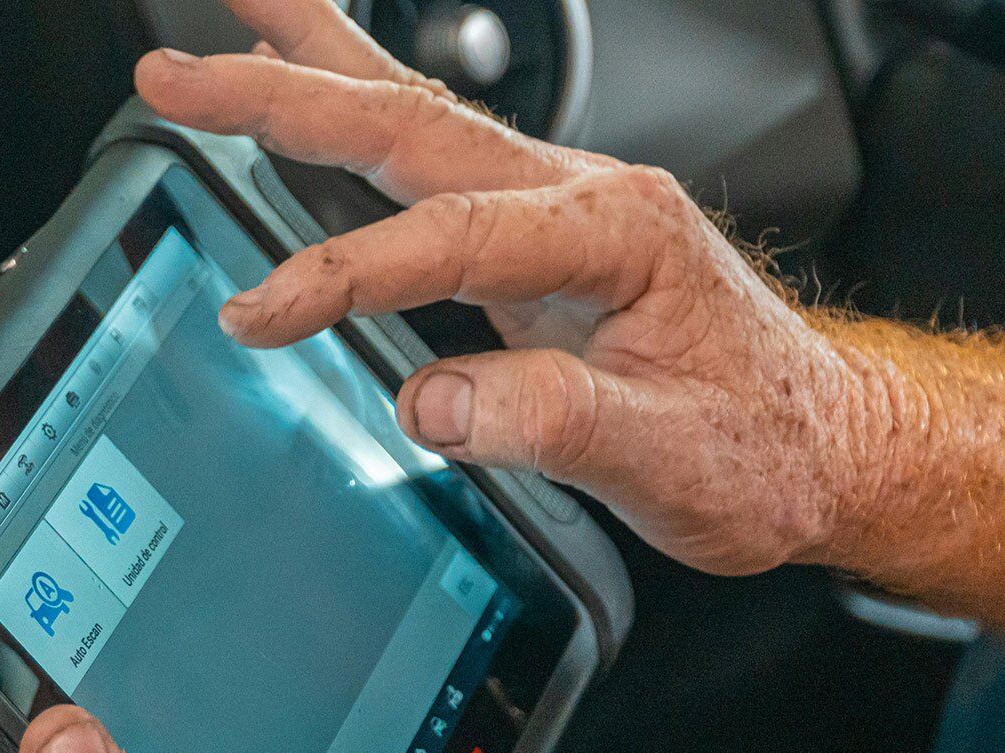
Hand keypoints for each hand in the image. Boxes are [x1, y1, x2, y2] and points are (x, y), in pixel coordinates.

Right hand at [134, 0, 892, 574]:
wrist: (829, 442)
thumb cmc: (766, 443)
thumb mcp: (667, 456)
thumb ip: (548, 419)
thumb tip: (433, 402)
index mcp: (615, 233)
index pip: (452, 239)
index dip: (348, 273)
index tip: (266, 310)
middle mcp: (583, 197)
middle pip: (410, 125)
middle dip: (285, 94)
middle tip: (176, 74)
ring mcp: (558, 209)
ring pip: (418, 116)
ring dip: (316, 65)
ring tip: (233, 15)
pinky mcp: (539, 241)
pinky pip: (436, 159)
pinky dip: (362, 113)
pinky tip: (320, 89)